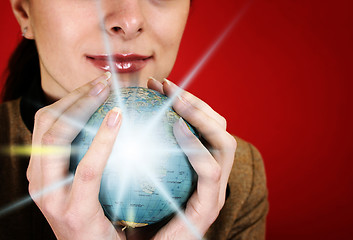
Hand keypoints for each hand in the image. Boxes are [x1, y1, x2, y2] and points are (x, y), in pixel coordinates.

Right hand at [27, 73, 125, 239]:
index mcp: (43, 171)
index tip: (99, 84)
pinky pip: (87, 167)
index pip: (48, 123)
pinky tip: (119, 118)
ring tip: (110, 91)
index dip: (70, 98)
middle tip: (105, 81)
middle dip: (75, 96)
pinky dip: (101, 139)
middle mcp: (39, 181)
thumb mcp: (95, 183)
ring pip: (56, 138)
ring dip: (82, 107)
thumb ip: (96, 156)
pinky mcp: (73, 212)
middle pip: (47, 123)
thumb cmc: (104, 218)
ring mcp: (51, 198)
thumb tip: (121, 122)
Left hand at [148, 78, 236, 238]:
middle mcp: (212, 175)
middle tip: (166, 85)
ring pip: (224, 142)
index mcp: (198, 165)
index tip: (157, 84)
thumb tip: (114, 115)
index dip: (184, 100)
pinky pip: (209, 170)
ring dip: (201, 116)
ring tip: (176, 100)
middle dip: (195, 101)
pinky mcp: (210, 206)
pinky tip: (176, 128)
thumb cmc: (134, 215)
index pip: (202, 125)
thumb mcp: (135, 174)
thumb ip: (136, 149)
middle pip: (218, 127)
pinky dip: (196, 146)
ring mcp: (215, 190)